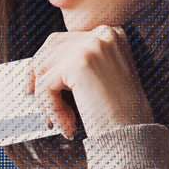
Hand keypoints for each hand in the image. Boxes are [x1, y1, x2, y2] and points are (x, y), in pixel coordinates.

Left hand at [29, 26, 156, 139]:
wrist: (135, 135)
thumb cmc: (120, 114)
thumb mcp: (102, 77)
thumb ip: (78, 63)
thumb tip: (39, 65)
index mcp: (111, 34)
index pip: (64, 40)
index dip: (46, 62)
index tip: (36, 83)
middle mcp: (102, 34)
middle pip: (51, 47)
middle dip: (38, 75)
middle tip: (33, 99)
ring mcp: (91, 46)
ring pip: (45, 68)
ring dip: (45, 99)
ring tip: (60, 121)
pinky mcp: (79, 64)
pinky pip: (46, 85)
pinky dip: (50, 108)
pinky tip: (66, 125)